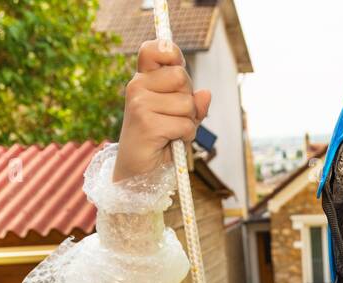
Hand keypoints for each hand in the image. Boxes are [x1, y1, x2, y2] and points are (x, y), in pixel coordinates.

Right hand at [113, 38, 211, 182]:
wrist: (136, 174)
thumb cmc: (158, 142)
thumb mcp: (178, 117)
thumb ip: (192, 103)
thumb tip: (206, 93)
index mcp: (142, 80)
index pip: (156, 48)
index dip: (173, 54)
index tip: (177, 67)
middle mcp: (137, 86)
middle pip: (181, 76)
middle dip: (188, 100)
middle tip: (174, 117)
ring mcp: (140, 104)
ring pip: (187, 103)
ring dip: (188, 122)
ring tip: (171, 132)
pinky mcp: (147, 124)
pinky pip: (185, 125)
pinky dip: (185, 137)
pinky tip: (170, 143)